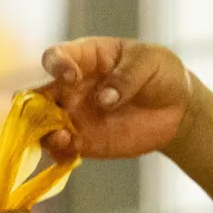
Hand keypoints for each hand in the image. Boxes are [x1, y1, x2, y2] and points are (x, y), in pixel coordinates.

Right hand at [37, 38, 193, 161]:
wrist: (176, 108)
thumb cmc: (159, 73)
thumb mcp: (149, 63)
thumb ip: (126, 77)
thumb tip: (104, 99)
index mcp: (84, 57)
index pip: (56, 57)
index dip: (56, 65)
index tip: (69, 76)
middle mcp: (70, 86)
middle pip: (38, 95)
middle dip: (36, 107)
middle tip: (51, 117)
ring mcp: (74, 115)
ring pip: (42, 125)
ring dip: (44, 134)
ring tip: (64, 139)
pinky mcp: (83, 141)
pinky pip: (61, 149)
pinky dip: (59, 153)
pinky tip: (71, 154)